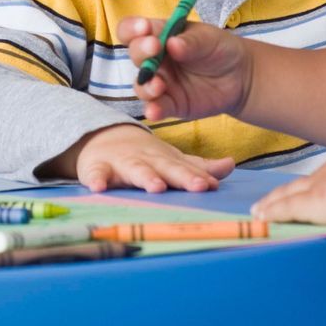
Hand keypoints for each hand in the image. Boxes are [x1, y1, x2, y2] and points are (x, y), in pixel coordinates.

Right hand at [58, 123, 233, 193]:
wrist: (101, 138)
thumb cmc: (144, 156)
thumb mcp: (171, 159)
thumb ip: (199, 166)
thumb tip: (231, 165)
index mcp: (165, 159)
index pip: (184, 168)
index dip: (197, 177)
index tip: (210, 186)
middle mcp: (146, 158)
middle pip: (165, 168)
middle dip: (181, 177)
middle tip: (198, 186)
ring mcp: (121, 162)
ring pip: (134, 169)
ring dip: (145, 177)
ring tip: (156, 187)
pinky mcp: (97, 167)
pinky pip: (95, 173)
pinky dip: (96, 179)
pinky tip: (98, 187)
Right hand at [125, 17, 251, 121]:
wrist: (241, 77)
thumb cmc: (219, 49)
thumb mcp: (209, 39)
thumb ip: (190, 42)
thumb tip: (172, 44)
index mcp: (158, 35)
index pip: (133, 30)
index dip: (132, 28)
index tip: (144, 29)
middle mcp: (154, 59)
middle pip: (135, 54)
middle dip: (141, 51)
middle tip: (154, 48)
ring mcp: (161, 83)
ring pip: (141, 84)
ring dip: (145, 85)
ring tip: (158, 85)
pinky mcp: (170, 104)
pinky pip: (156, 107)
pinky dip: (153, 110)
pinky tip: (154, 111)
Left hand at [252, 145, 325, 224]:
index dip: (314, 184)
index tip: (307, 190)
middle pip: (302, 182)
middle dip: (285, 192)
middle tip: (269, 200)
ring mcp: (321, 185)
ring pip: (288, 194)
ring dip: (272, 203)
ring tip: (260, 210)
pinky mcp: (312, 203)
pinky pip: (285, 208)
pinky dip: (271, 213)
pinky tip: (260, 217)